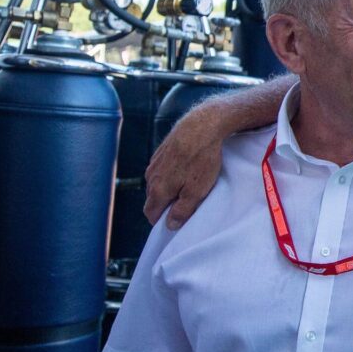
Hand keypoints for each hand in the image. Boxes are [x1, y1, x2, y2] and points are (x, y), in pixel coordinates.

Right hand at [144, 109, 224, 228]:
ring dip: (169, 188)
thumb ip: (182, 211)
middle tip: (187, 204)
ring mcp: (154, 163)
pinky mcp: (162, 151)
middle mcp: (151, 177)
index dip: (162, 221)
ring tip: (190, 185)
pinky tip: (187, 169)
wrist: (201, 126)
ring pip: (158, 183)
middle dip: (166, 205)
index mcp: (157, 190)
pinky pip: (163, 169)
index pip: (151, 214)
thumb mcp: (196, 191)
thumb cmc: (201, 160)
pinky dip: (172, 173)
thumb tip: (170, 225)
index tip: (176, 221)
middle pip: (154, 199)